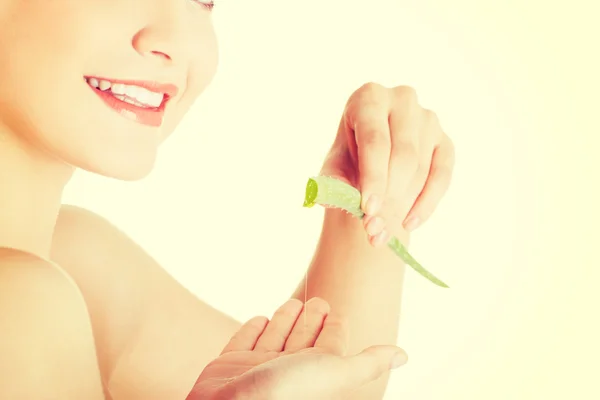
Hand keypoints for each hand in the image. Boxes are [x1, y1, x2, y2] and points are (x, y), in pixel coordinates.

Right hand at [186, 298, 406, 399]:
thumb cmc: (284, 392)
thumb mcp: (333, 372)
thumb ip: (366, 362)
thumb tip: (404, 355)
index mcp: (313, 373)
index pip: (329, 346)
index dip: (334, 328)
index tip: (337, 311)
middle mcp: (286, 371)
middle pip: (303, 339)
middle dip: (310, 319)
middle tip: (318, 300)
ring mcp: (256, 368)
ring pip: (274, 337)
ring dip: (284, 320)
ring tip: (292, 303)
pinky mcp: (228, 364)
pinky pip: (243, 341)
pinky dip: (253, 329)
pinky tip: (261, 317)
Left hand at [320, 83, 454, 245]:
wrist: (372, 162)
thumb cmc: (349, 160)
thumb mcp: (333, 169)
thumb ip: (330, 182)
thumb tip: (327, 199)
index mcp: (369, 97)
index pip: (375, 140)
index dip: (373, 177)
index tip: (368, 210)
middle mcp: (402, 99)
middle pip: (402, 154)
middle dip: (388, 195)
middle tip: (373, 226)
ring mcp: (428, 118)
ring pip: (421, 167)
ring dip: (403, 204)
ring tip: (382, 231)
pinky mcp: (445, 140)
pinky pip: (442, 175)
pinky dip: (427, 204)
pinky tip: (409, 224)